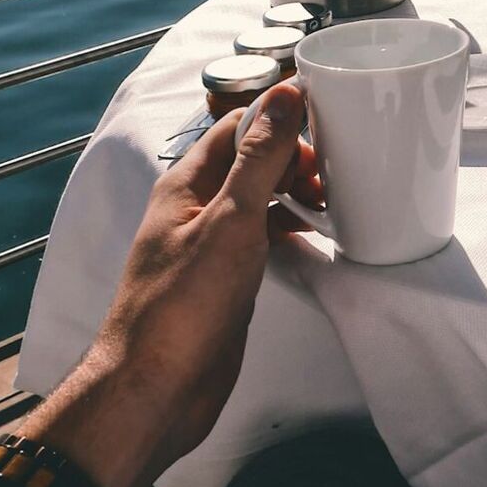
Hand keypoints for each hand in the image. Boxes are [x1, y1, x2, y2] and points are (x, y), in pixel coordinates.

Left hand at [13, 86, 319, 486]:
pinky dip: (290, 226)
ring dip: (294, 189)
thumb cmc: (180, 311)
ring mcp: (211, 244)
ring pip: (259, 197)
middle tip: (329, 174)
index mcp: (186, 185)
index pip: (237, 126)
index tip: (324, 123)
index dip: (280, 118)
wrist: (156, 390)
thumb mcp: (230, 222)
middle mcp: (196, 209)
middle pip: (250, 158)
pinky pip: (262, 236)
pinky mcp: (226, 278)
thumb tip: (282, 97)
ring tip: (329, 200)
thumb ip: (258, 158)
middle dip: (294, 155)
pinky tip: (311, 236)